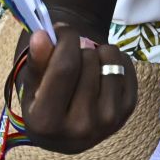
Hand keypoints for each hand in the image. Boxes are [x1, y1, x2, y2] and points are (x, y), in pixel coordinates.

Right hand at [15, 25, 137, 153]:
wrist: (69, 130)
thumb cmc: (44, 102)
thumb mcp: (33, 85)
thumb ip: (37, 60)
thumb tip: (42, 35)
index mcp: (47, 123)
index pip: (64, 68)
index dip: (65, 40)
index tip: (62, 29)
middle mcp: (79, 127)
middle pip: (88, 62)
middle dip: (80, 46)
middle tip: (73, 52)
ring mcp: (107, 121)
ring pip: (110, 61)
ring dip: (99, 51)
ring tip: (87, 63)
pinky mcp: (126, 111)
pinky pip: (126, 66)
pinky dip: (115, 59)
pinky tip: (102, 70)